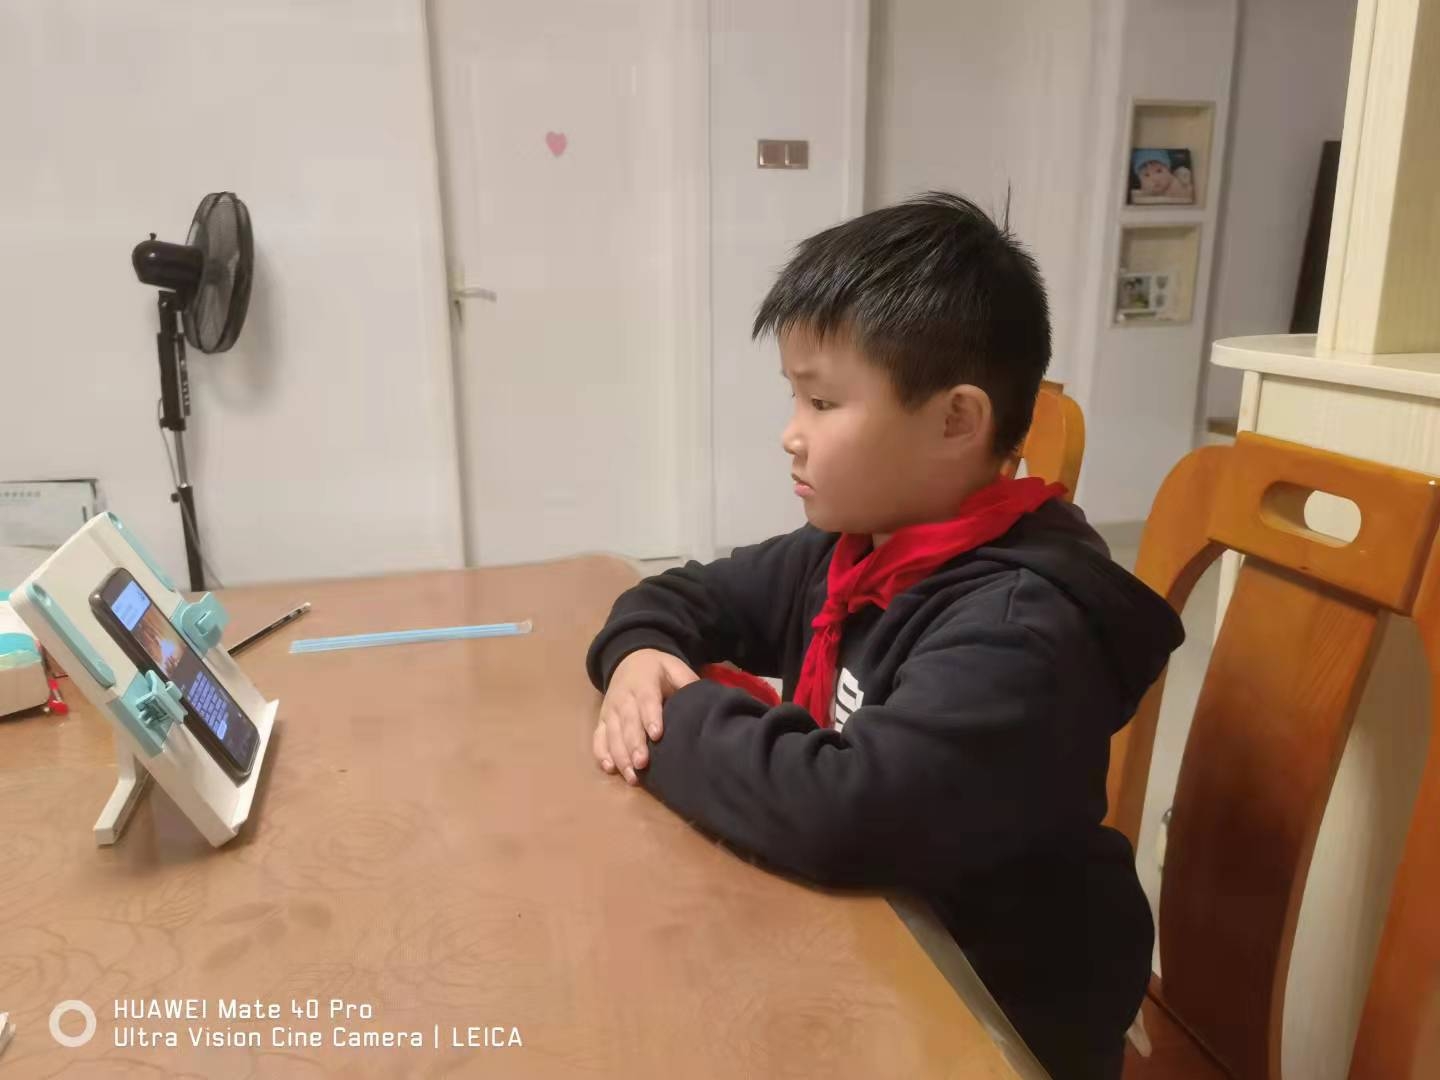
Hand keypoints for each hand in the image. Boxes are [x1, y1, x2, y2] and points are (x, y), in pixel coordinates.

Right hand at [593, 649, 698, 783]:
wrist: (629, 660)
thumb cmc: (658, 670)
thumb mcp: (674, 667)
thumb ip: (687, 682)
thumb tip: (702, 702)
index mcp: (643, 683)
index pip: (647, 701)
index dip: (651, 717)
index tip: (657, 735)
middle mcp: (623, 698)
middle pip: (628, 723)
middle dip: (634, 744)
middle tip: (642, 764)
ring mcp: (610, 711)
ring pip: (612, 734)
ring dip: (620, 756)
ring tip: (631, 776)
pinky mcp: (602, 721)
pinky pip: (598, 738)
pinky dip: (601, 753)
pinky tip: (610, 769)